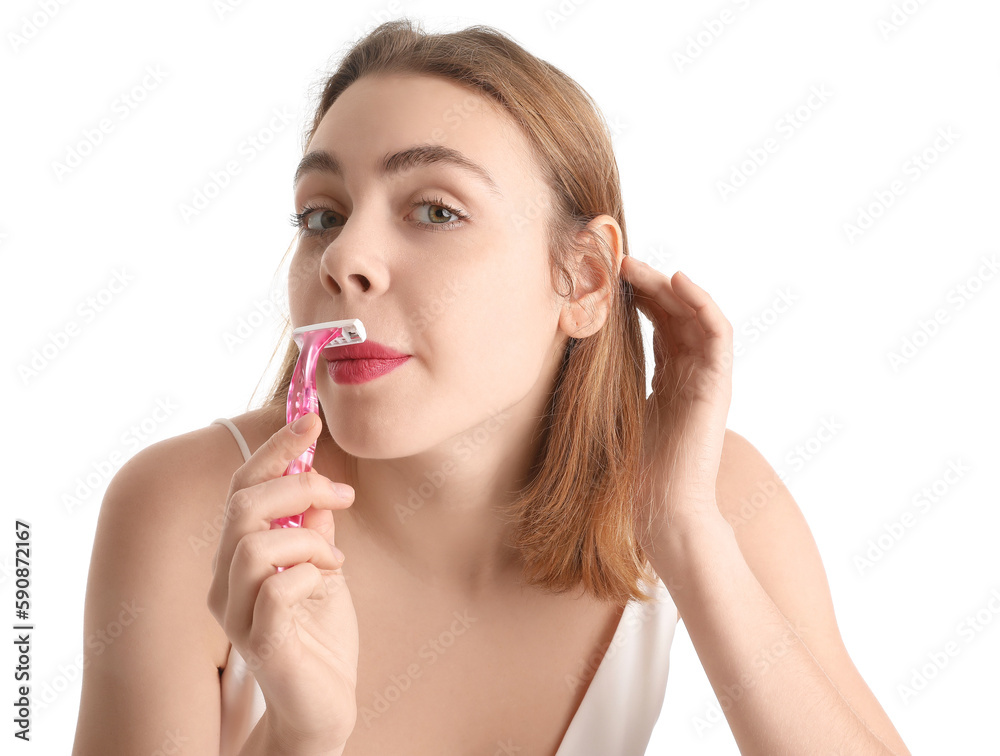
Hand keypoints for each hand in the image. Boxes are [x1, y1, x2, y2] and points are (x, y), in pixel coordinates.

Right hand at [207, 412, 358, 748]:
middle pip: (244, 506)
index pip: (243, 488)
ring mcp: (238, 612)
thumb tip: (318, 485)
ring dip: (307, 537)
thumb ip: (313, 528)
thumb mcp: (322, 567)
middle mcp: (226, 581)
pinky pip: (276, 588)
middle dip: (298, 486)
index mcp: (238, 556)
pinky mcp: (260, 640)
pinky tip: (330, 580)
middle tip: (341, 494)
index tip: (312, 421)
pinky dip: (311, 572)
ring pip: (254, 544)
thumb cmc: (320, 636)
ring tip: (334, 557)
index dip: (276, 450)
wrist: (324, 704)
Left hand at [620, 257, 733, 564]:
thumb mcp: (608, 414)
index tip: (605, 278)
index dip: (636, 298)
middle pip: (674, 315)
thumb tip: (561, 351)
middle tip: (618, 262)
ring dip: (669, 286)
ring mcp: (705, 378)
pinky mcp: (717, 384)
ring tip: (638, 266)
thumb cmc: (631, 473)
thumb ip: (602, 383)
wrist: (659, 510)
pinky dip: (702, 303)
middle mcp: (688, 375)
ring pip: (695, 316)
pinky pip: (718, 333)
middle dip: (647, 285)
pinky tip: (678, 281)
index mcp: (666, 382)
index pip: (657, 326)